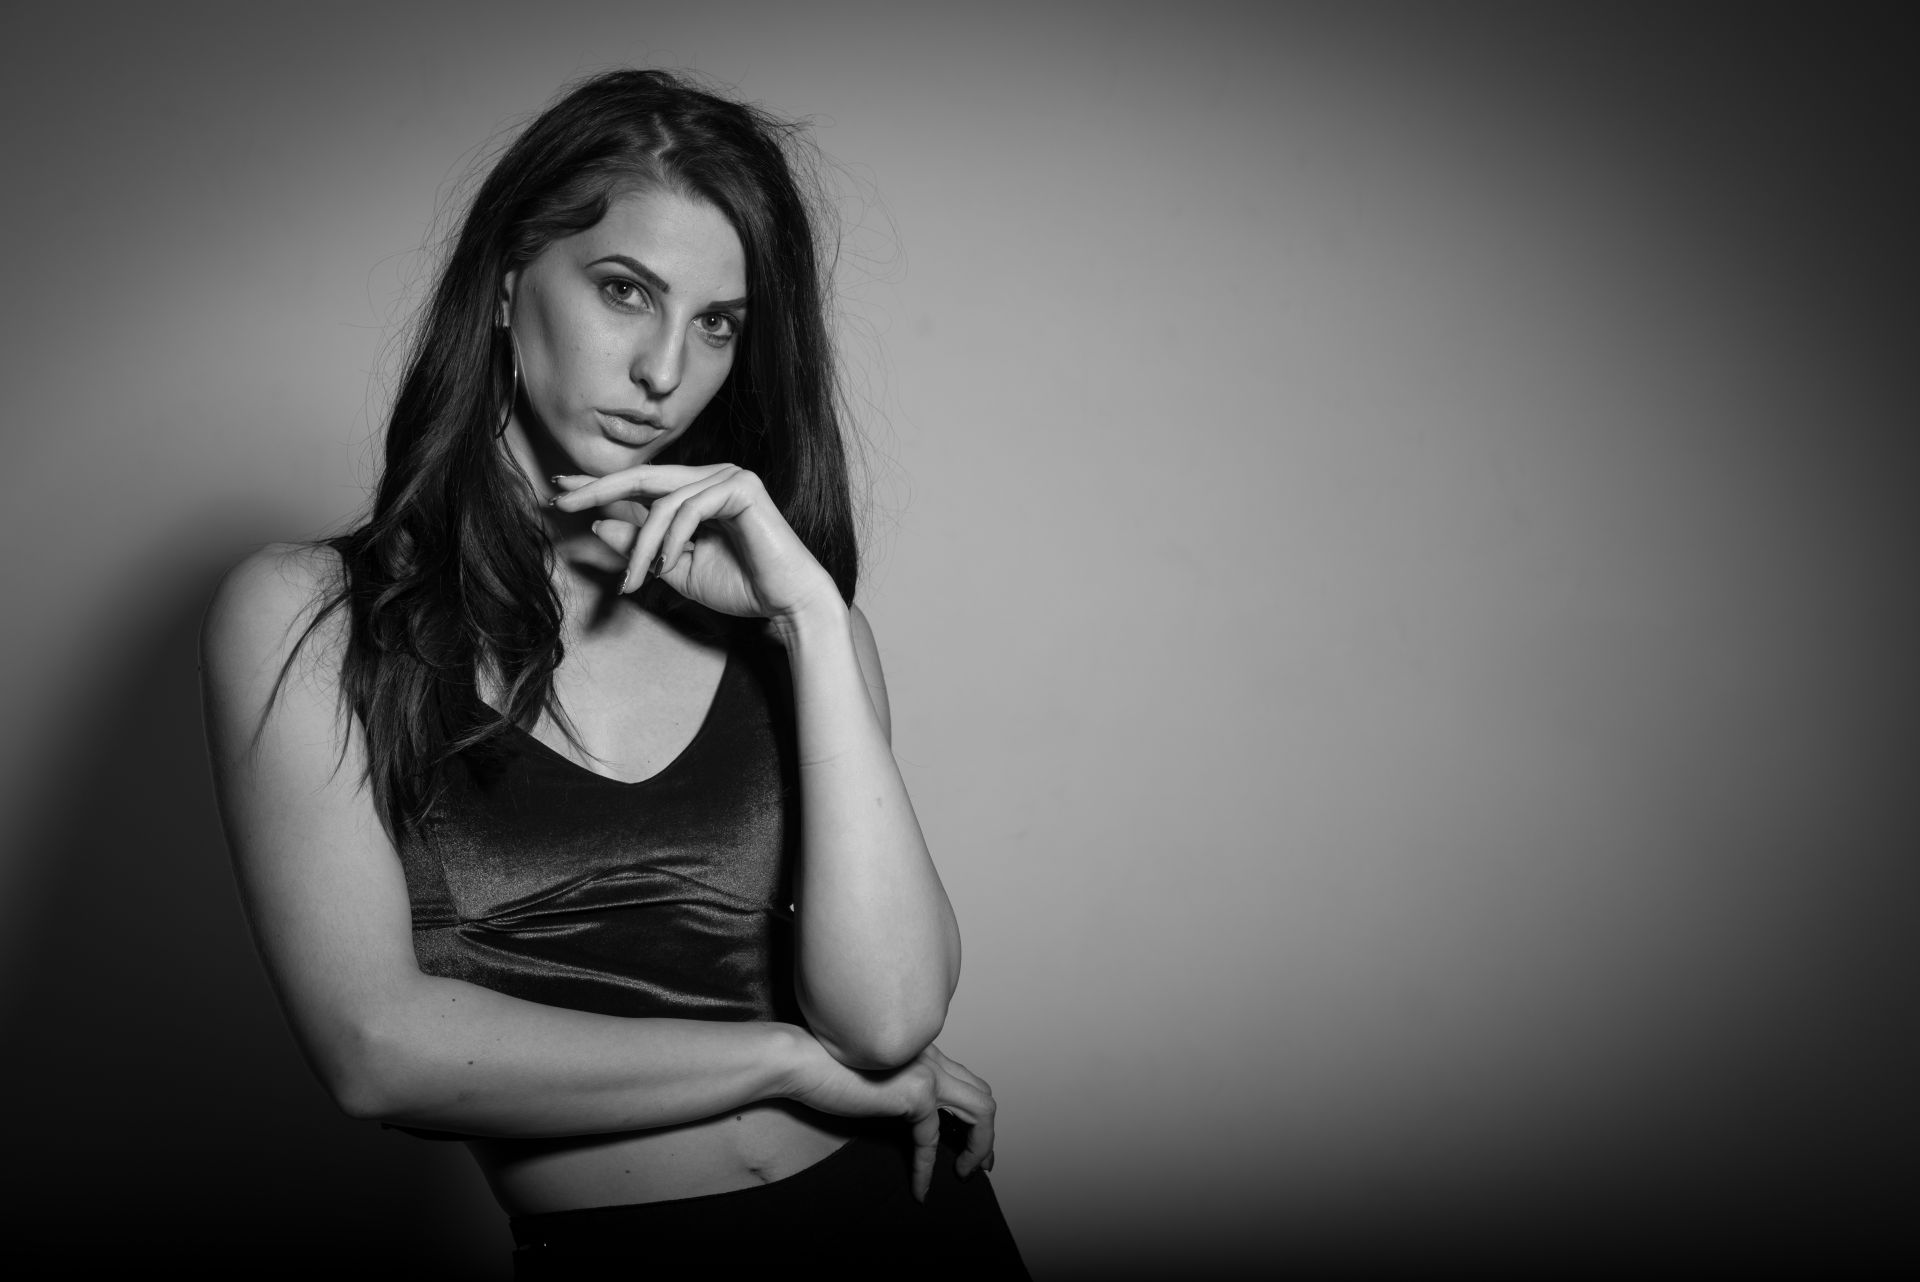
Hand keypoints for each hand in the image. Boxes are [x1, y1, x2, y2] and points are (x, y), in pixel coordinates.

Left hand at [550, 464, 839, 622]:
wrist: (788, 604)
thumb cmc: (739, 587)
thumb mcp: (673, 569)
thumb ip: (640, 546)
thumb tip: (598, 524)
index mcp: (698, 491)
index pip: (641, 483)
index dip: (599, 485)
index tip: (560, 492)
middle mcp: (713, 476)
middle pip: (643, 478)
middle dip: (597, 490)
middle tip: (560, 502)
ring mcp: (730, 477)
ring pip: (663, 503)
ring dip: (641, 546)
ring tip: (632, 581)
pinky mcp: (742, 487)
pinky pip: (689, 509)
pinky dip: (670, 540)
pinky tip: (664, 567)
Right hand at [785, 1039, 996, 1201]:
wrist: (802, 1060)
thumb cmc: (824, 1069)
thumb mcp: (874, 1077)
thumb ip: (897, 1089)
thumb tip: (910, 1119)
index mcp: (922, 1048)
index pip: (963, 1080)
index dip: (969, 1115)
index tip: (963, 1142)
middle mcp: (932, 1055)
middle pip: (982, 1094)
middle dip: (986, 1133)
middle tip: (978, 1164)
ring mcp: (928, 1072)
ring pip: (981, 1111)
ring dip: (980, 1147)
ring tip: (965, 1173)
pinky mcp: (916, 1093)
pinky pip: (933, 1141)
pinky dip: (927, 1170)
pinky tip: (920, 1190)